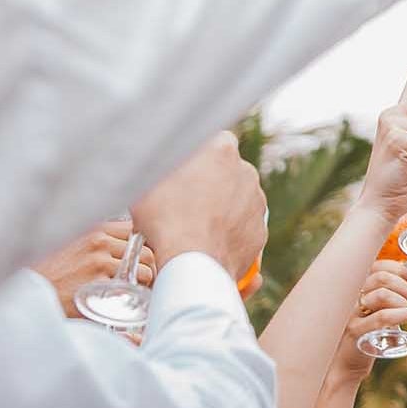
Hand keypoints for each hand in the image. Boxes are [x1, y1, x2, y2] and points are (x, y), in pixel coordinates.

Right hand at [31, 219, 155, 318]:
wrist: (29, 290)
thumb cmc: (50, 271)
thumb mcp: (72, 244)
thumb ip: (95, 241)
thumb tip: (121, 246)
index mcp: (95, 229)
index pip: (135, 232)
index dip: (141, 248)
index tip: (139, 261)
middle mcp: (100, 242)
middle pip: (146, 251)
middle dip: (148, 267)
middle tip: (143, 282)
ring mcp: (101, 264)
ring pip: (145, 271)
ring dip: (145, 284)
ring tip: (137, 294)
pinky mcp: (101, 286)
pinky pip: (134, 290)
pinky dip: (137, 298)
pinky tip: (131, 304)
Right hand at [131, 132, 266, 279]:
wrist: (192, 266)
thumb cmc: (166, 221)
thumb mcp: (147, 181)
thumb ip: (160, 164)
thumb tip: (156, 157)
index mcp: (222, 150)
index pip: (213, 142)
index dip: (197, 158)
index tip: (183, 171)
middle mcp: (246, 172)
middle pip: (226, 171)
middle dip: (209, 183)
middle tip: (184, 201)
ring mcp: (257, 203)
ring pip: (237, 199)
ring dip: (220, 208)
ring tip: (193, 226)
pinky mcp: (260, 231)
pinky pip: (242, 227)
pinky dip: (228, 232)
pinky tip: (206, 242)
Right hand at [344, 258, 406, 359]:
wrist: (344, 362)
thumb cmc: (364, 333)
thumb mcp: (374, 308)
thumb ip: (385, 291)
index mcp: (355, 288)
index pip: (376, 265)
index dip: (398, 269)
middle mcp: (350, 297)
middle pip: (382, 277)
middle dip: (403, 286)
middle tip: (406, 300)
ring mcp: (351, 314)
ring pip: (383, 295)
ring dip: (402, 301)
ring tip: (405, 312)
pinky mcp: (356, 332)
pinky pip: (383, 317)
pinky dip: (401, 314)